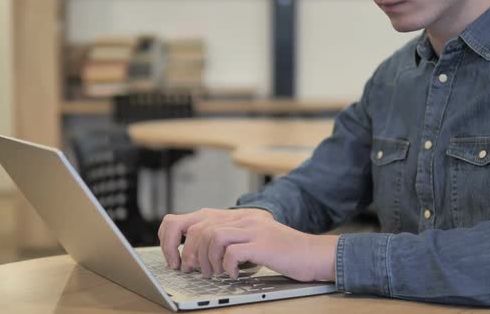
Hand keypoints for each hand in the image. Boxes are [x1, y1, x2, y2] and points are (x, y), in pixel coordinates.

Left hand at [157, 208, 337, 281]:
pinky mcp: (263, 243)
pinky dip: (228, 267)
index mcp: (236, 216)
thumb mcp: (251, 238)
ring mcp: (253, 229)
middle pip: (198, 227)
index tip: (175, 258)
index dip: (175, 237)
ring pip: (212, 237)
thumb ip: (229, 238)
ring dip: (207, 260)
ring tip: (215, 274)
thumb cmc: (282, 251)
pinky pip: (232, 252)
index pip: (192, 217)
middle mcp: (242, 218)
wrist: (314, 253)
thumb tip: (195, 252)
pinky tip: (235, 274)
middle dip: (188, 253)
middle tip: (191, 270)